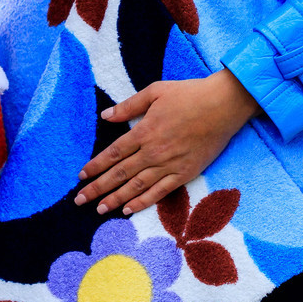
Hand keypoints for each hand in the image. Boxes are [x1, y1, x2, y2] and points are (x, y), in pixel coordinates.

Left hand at [75, 69, 259, 215]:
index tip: (81, 176)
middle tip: (79, 200)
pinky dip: (143, 202)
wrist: (223, 105)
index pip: (113, 153)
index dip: (95, 166)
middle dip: (97, 188)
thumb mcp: (156, 91)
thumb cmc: (190, 94)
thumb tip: (106, 116)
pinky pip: (160, 192)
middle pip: (119, 174)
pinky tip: (129, 210)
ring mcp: (169, 165)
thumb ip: (129, 106)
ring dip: (115, 199)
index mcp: (144, 131)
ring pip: (136, 187)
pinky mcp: (185, 173)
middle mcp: (153, 152)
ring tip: (99, 210)